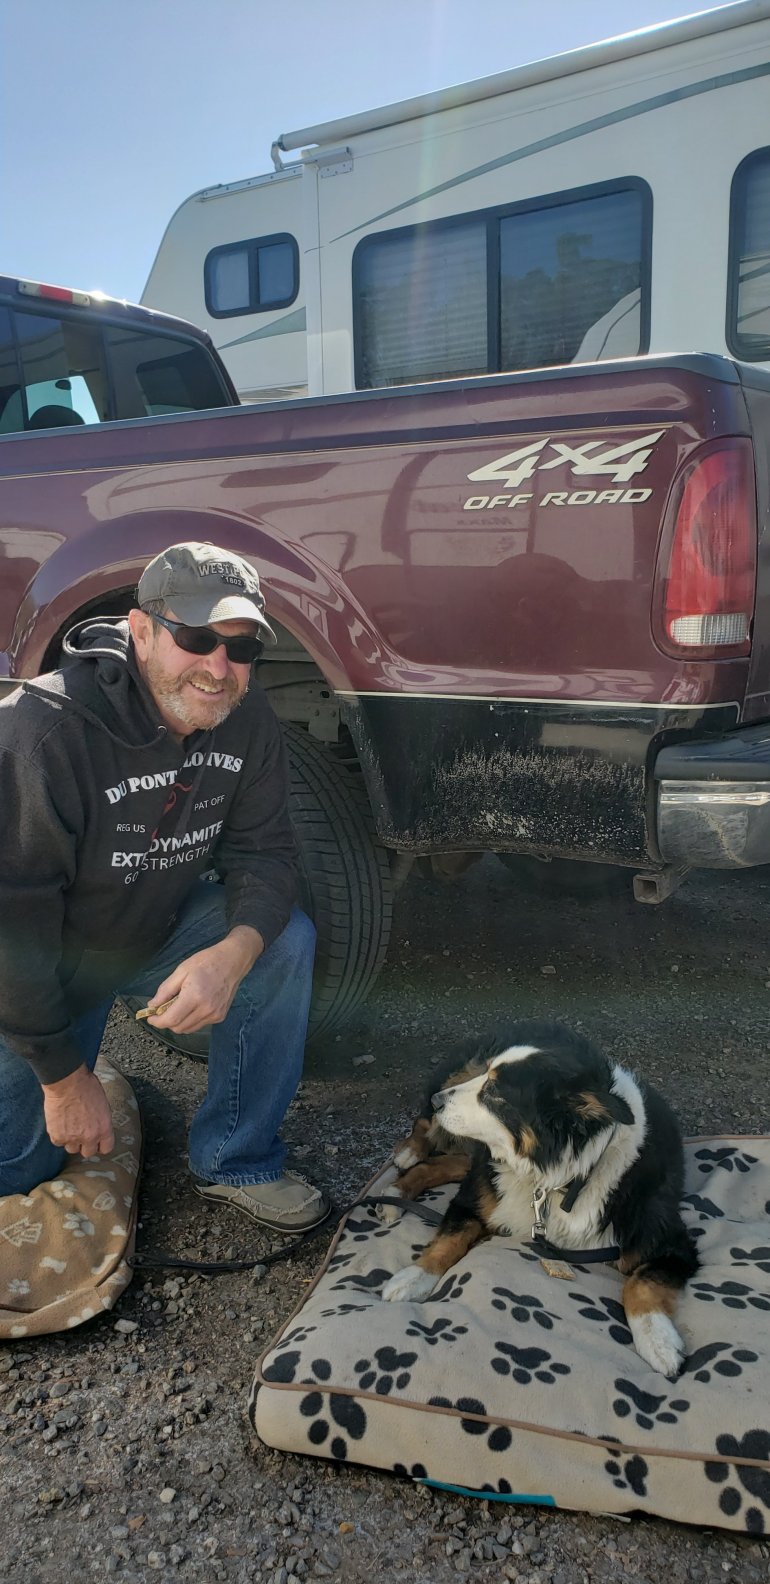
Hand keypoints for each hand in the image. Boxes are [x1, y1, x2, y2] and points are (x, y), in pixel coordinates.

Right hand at [42, 1065, 115, 1157]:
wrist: (67, 1082)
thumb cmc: (86, 1086)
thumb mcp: (103, 1104)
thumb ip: (101, 1120)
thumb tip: (99, 1126)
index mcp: (104, 1128)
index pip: (106, 1148)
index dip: (101, 1145)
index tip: (97, 1142)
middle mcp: (90, 1137)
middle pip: (88, 1153)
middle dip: (85, 1145)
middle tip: (81, 1134)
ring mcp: (72, 1138)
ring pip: (71, 1149)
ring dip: (71, 1140)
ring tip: (69, 1127)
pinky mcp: (57, 1136)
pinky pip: (58, 1142)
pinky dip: (58, 1135)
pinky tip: (59, 1123)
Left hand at [146, 927, 263, 1034]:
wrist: (233, 961)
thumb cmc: (206, 962)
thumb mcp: (181, 971)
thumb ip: (165, 990)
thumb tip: (153, 1006)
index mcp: (194, 996)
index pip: (171, 1020)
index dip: (157, 1022)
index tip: (150, 1018)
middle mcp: (206, 1010)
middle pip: (179, 1027)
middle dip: (167, 1022)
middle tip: (162, 1009)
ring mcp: (214, 1015)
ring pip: (188, 1029)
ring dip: (178, 1022)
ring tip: (177, 1006)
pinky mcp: (220, 1016)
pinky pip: (199, 1025)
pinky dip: (190, 1020)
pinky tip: (192, 1006)